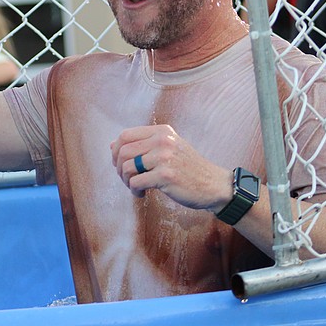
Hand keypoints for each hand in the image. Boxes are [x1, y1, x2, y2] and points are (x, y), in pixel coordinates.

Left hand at [111, 124, 231, 211]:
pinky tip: (142, 194)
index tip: (119, 163)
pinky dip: (134, 191)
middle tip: (127, 179)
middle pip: (123, 151)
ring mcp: (164, 157)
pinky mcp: (166, 176)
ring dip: (126, 181)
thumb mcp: (168, 149)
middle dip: (119, 168)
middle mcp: (162, 141)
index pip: (125, 135)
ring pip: (127, 167)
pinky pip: (136, 182)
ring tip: (135, 187)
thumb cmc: (188, 168)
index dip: (116, 150)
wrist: (214, 185)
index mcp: (162, 132)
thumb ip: (143, 145)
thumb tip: (112, 145)